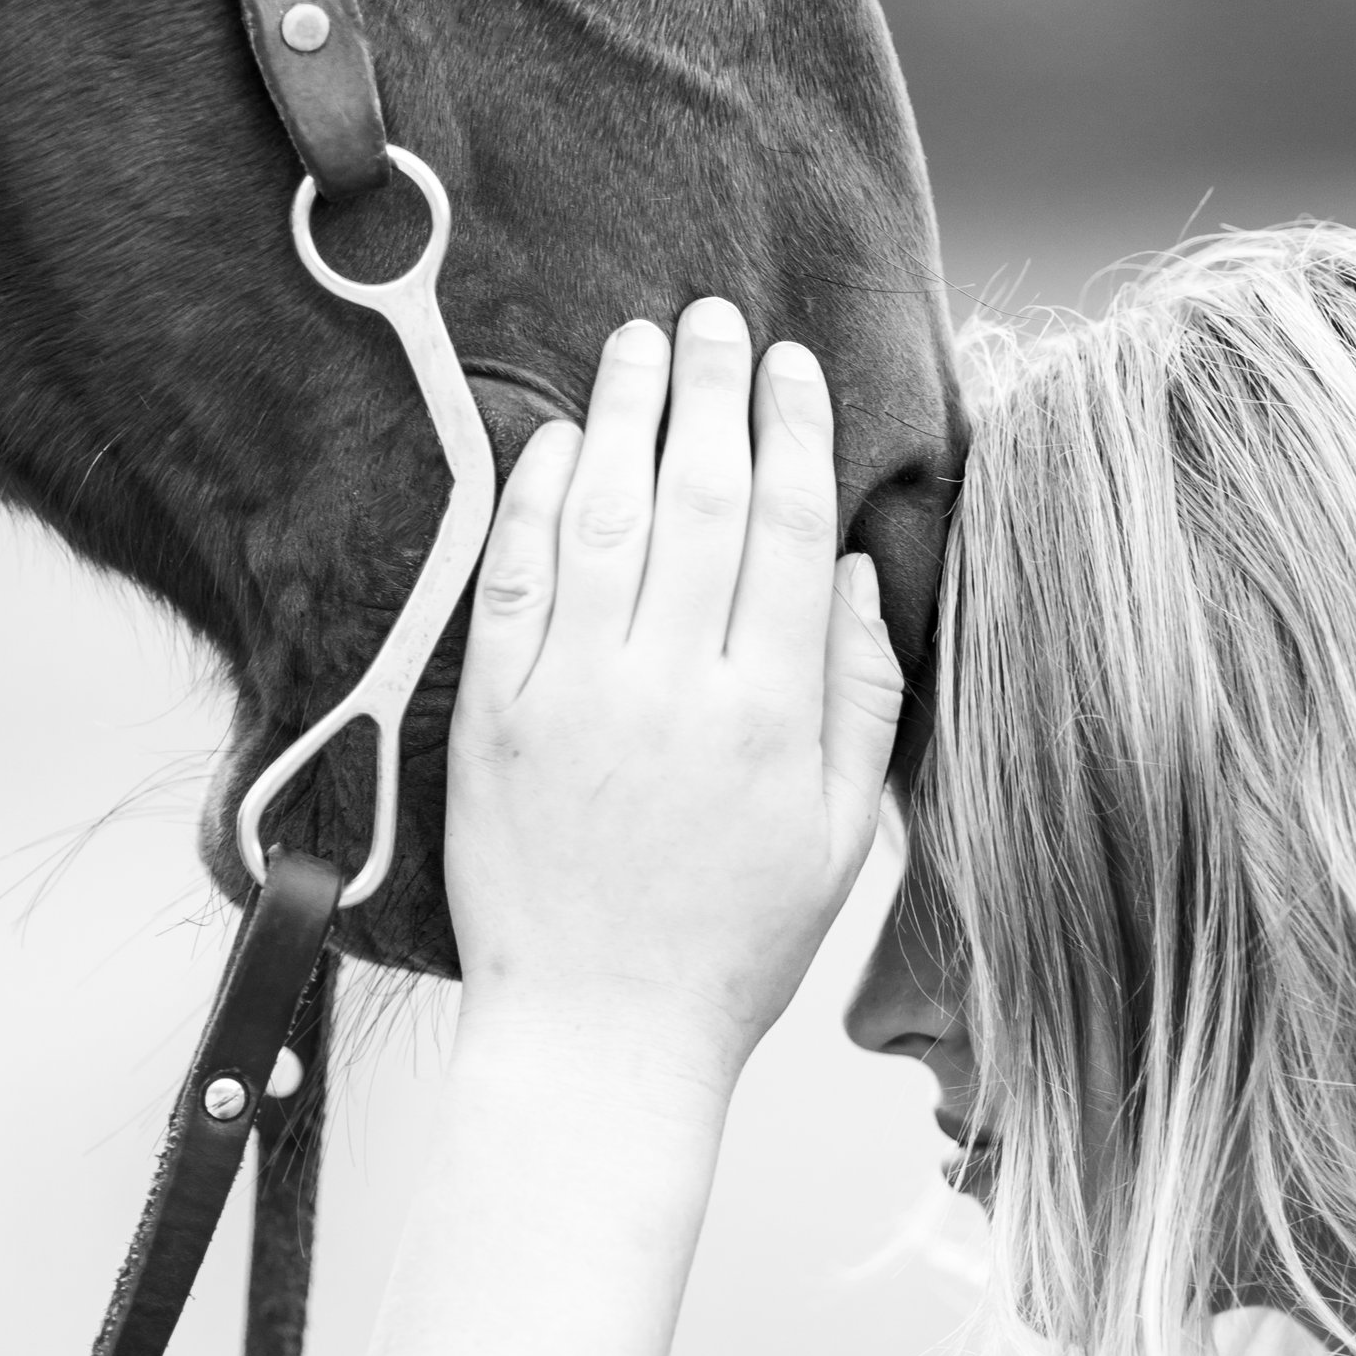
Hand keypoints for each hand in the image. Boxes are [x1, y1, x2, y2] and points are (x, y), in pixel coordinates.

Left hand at [445, 298, 902, 1088]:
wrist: (599, 1035)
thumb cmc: (734, 943)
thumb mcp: (841, 833)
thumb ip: (859, 696)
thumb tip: (855, 569)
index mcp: (773, 716)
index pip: (790, 534)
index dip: (794, 434)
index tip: (792, 366)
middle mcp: (677, 690)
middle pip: (704, 500)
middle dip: (713, 393)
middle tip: (714, 319)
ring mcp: (578, 697)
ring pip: (610, 517)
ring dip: (628, 415)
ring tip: (639, 343)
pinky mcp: (497, 717)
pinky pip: (518, 577)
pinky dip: (540, 497)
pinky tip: (563, 440)